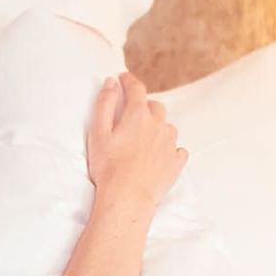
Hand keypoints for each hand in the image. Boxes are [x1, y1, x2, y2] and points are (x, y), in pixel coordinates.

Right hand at [86, 72, 187, 208]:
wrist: (128, 198)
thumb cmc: (108, 167)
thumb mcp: (98, 133)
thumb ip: (105, 104)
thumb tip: (111, 82)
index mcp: (138, 115)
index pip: (136, 89)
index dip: (128, 81)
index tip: (123, 78)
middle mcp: (158, 125)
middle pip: (155, 106)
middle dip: (144, 105)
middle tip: (133, 112)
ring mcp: (169, 144)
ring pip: (168, 127)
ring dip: (158, 126)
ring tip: (146, 136)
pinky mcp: (175, 162)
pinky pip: (177, 150)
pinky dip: (170, 149)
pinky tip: (162, 155)